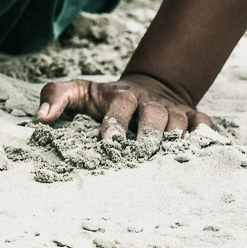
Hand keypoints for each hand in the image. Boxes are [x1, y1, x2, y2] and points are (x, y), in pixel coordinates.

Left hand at [36, 73, 211, 142]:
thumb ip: (55, 97)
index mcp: (121, 95)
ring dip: (175, 138)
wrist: (146, 89)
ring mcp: (172, 109)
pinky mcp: (191, 116)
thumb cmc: (103, 99)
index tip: (108, 144)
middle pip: (154, 114)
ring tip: (167, 158)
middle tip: (141, 153)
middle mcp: (149, 101)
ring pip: (179, 121)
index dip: (115, 123)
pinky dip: (205, 135)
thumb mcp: (77, 92)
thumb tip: (41, 118)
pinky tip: (203, 150)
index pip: (119, 106)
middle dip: (148, 133)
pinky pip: (203, 123)